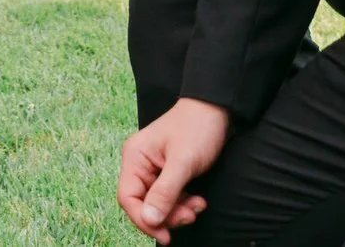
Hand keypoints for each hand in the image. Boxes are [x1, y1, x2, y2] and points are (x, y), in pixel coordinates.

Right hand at [116, 97, 226, 241]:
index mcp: (135, 157)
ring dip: (178, 210)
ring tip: (198, 206)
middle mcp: (139, 163)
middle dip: (166, 215)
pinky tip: (198, 200)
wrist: (216, 109)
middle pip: (143, 203)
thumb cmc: (197, 128)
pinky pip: (169, 197)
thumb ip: (164, 192)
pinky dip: (183, 203)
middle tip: (190, 217)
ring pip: (158, 203)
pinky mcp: (166, 172)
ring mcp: (153, 168)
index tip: (165, 235)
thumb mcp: (183, 163)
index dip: (143, 220)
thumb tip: (149, 220)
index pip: (128, 198)